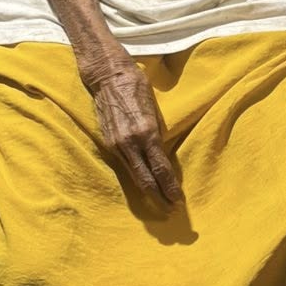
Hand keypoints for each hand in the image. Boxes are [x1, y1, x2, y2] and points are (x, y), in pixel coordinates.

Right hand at [81, 54, 180, 205]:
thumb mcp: (153, 109)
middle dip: (159, 197)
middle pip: (146, 180)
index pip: (161, 168)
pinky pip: (125, 166)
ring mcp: (117, 144)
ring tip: (160, 201)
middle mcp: (130, 142)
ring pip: (134, 176)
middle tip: (171, 209)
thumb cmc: (135, 86)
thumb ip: (157, 133)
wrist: (107, 76)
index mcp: (146, 132)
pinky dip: (136, 178)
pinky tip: (143, 184)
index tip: (178, 200)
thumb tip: (163, 154)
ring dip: (148, 191)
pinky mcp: (109, 143)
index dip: (170, 187)